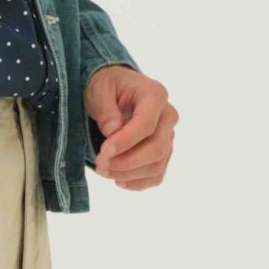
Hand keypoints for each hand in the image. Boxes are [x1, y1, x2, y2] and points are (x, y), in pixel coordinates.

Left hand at [86, 64, 176, 190]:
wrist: (117, 89)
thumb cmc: (108, 86)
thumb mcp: (99, 89)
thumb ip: (105, 109)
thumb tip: (113, 131)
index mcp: (155, 94)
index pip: (147, 124)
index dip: (126, 141)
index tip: (104, 151)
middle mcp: (168, 115)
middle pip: (156, 148)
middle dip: (126, 162)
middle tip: (100, 164)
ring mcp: (168, 135)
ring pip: (157, 164)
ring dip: (129, 174)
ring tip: (103, 170)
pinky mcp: (164, 151)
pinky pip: (157, 174)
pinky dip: (138, 183)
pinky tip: (118, 180)